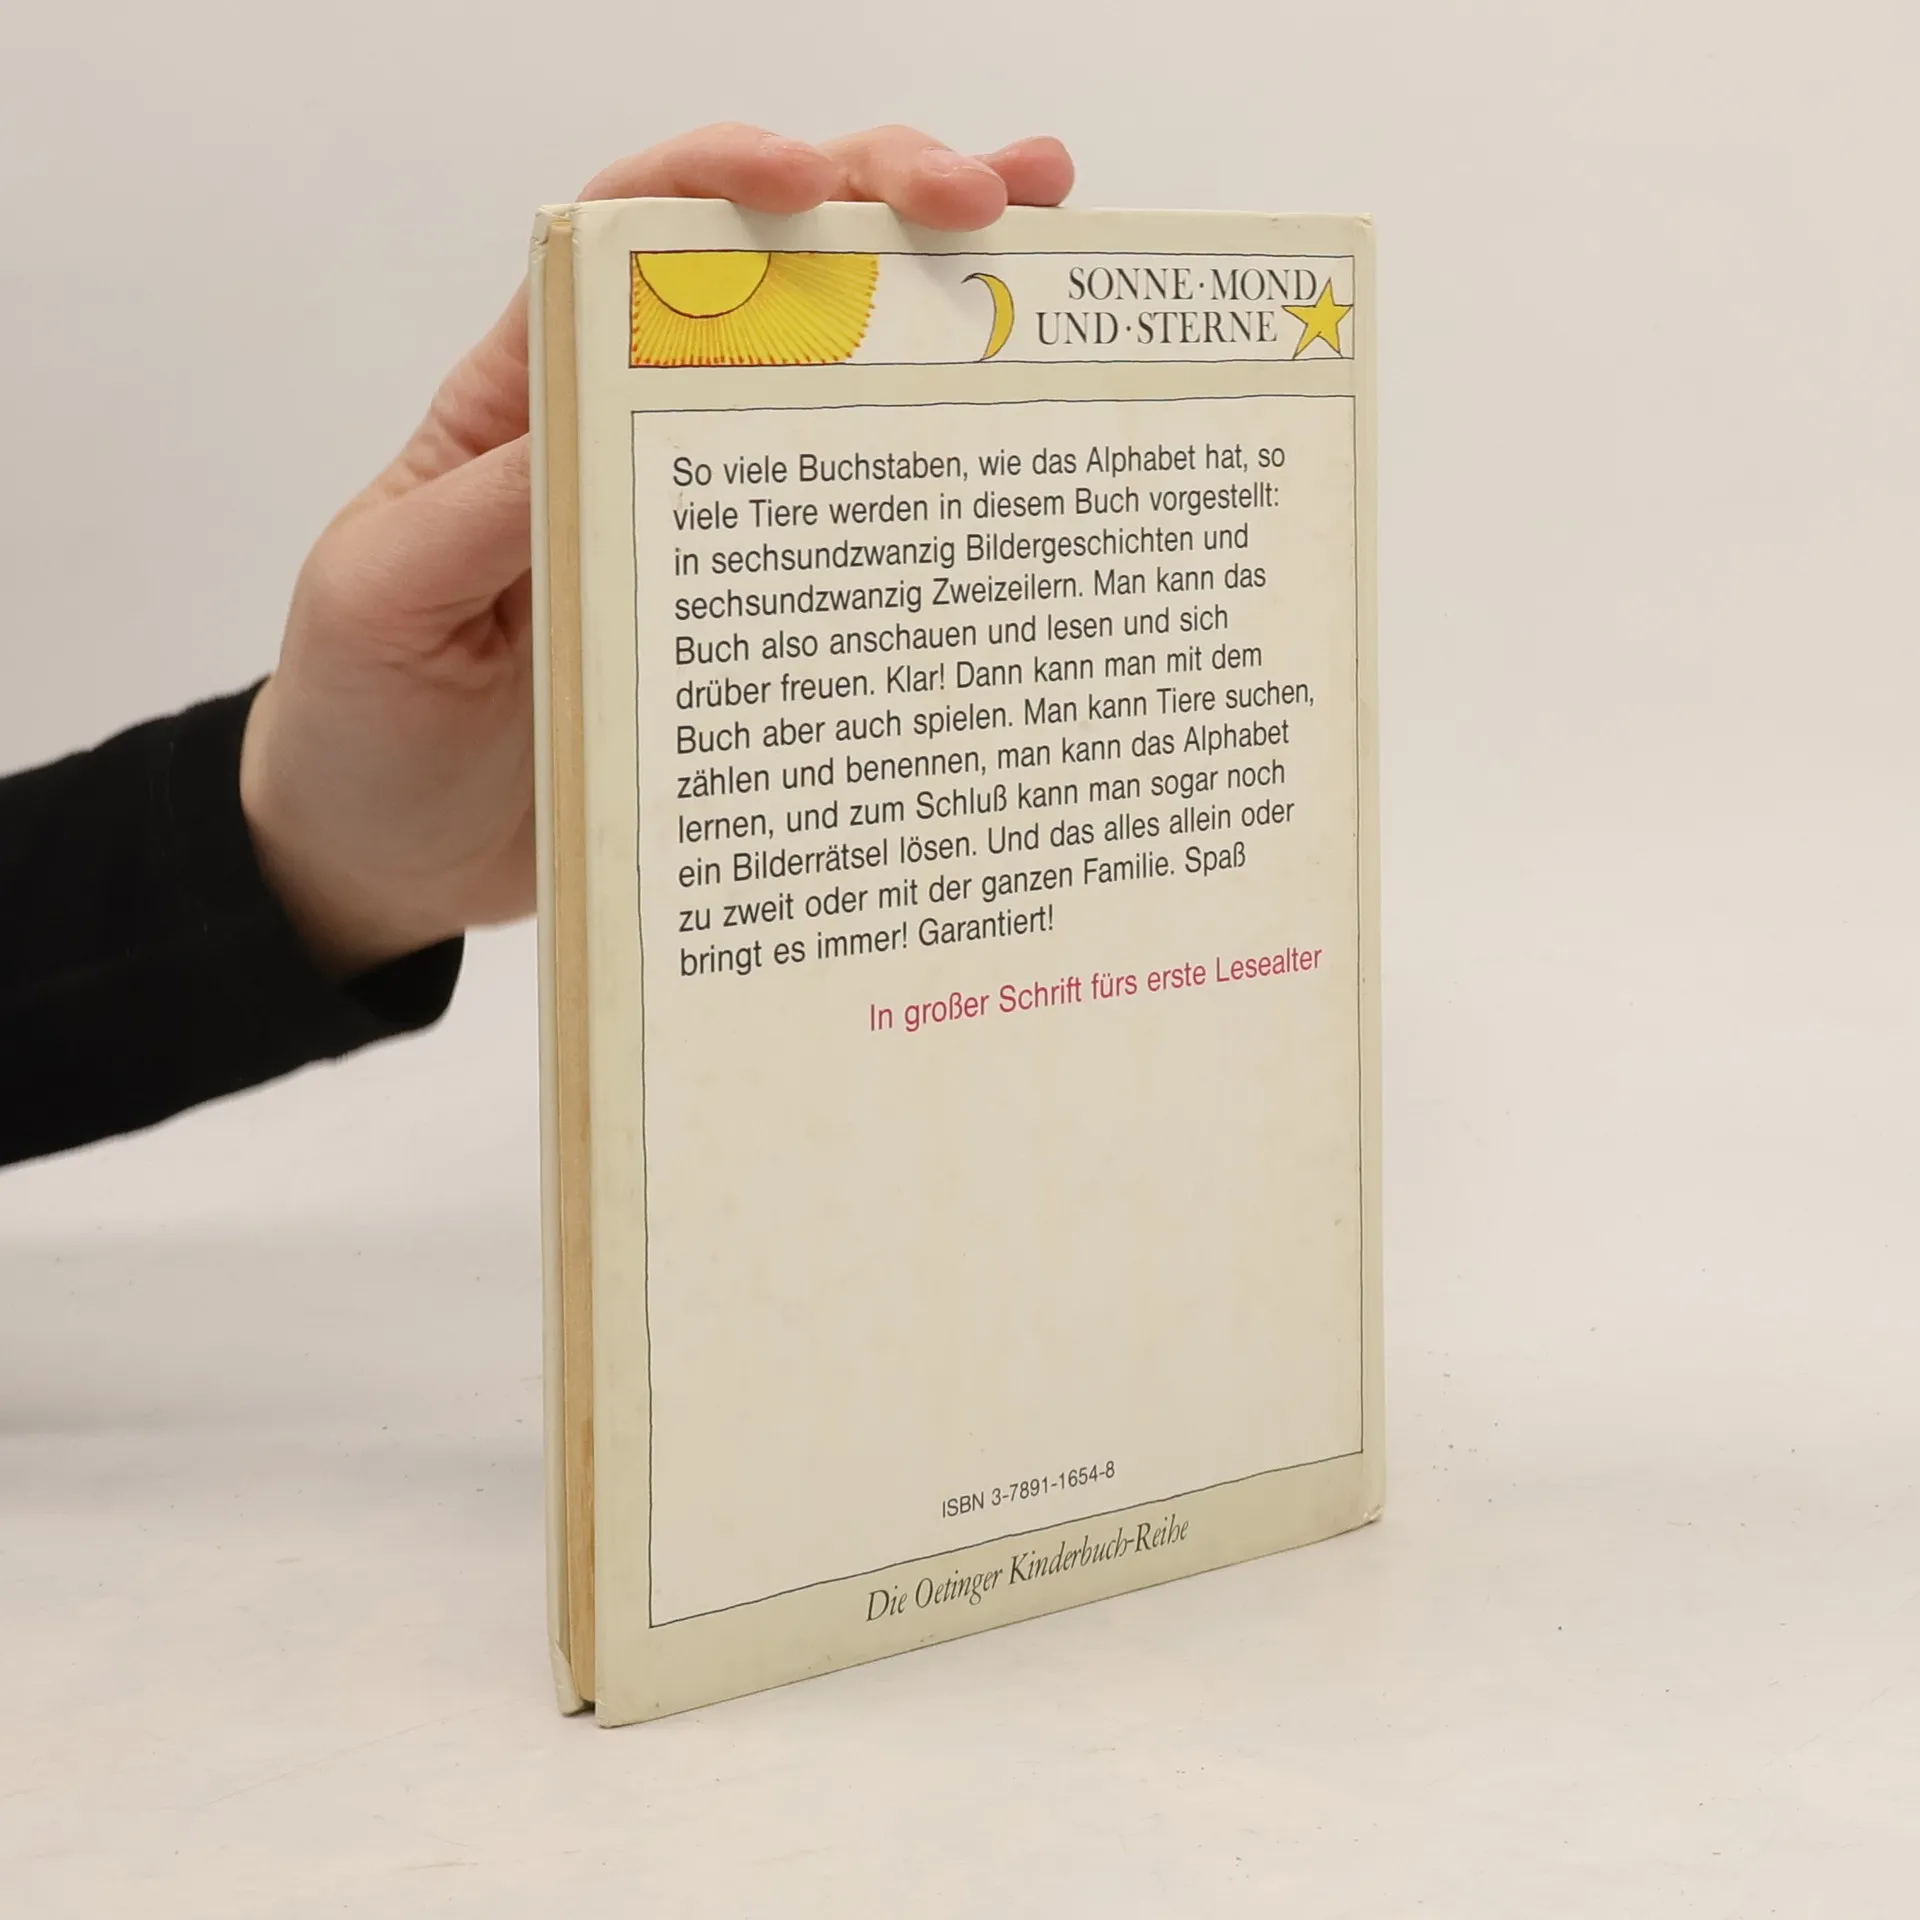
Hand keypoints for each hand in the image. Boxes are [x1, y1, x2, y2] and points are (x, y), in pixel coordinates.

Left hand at [240, 124, 1074, 977]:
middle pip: (766, 279)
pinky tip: (1017, 455)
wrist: (387, 860)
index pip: (631, 239)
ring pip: (829, 389)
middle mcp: (629, 438)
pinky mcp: (745, 619)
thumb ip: (485, 509)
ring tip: (1048, 255)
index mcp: (527, 403)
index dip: (724, 180)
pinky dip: (931, 488)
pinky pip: (847, 541)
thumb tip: (600, 425)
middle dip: (883, 206)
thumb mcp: (386, 602)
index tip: (819, 182)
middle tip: (1006, 200)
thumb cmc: (363, 723)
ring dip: (937, 312)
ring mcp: (699, 529)